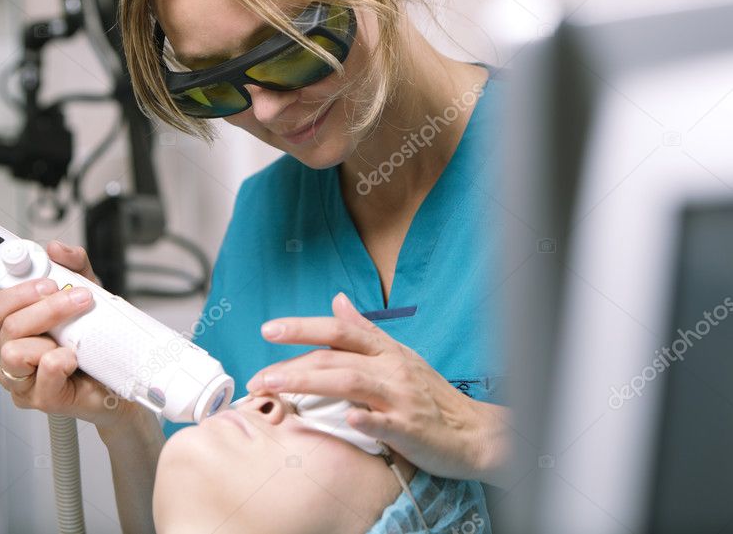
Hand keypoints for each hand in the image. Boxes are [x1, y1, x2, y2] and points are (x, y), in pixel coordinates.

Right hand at [0, 241, 137, 429]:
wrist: (122, 380)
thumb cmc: (97, 342)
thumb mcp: (90, 295)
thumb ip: (75, 268)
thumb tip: (58, 250)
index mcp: (15, 329)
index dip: (13, 287)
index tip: (46, 278)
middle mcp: (12, 353)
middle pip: (4, 322)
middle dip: (44, 304)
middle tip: (77, 297)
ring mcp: (23, 379)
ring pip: (13, 350)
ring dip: (50, 330)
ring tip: (75, 333)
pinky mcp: (41, 398)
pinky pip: (43, 371)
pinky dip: (61, 359)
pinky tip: (75, 358)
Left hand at [245, 292, 510, 483]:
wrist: (475, 433)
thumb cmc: (432, 396)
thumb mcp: (399, 357)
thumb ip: (365, 331)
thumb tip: (337, 300)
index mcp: (387, 351)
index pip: (340, 331)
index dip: (303, 327)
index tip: (268, 329)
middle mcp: (392, 368)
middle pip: (336, 358)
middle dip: (292, 364)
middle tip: (257, 377)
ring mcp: (401, 397)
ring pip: (350, 382)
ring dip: (309, 383)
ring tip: (275, 389)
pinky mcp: (410, 428)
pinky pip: (384, 421)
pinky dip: (364, 417)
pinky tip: (346, 417)